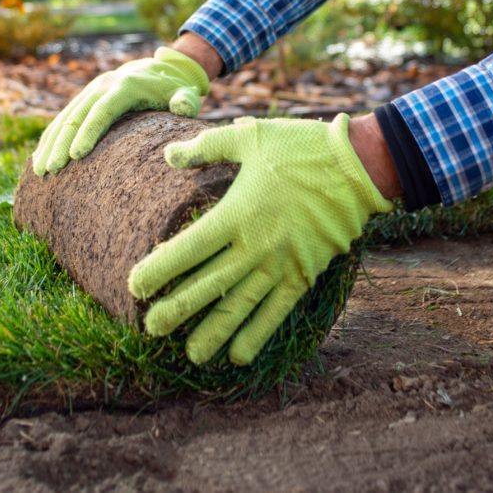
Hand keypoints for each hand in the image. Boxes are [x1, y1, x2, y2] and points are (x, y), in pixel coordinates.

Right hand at [32, 46, 209, 174]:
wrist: (157, 68)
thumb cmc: (173, 89)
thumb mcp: (184, 92)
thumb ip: (186, 100)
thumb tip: (183, 107)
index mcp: (124, 87)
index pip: (103, 111)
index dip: (88, 132)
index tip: (76, 156)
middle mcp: (102, 87)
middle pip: (76, 116)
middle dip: (62, 144)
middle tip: (51, 170)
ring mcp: (90, 92)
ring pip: (64, 119)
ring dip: (50, 144)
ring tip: (40, 171)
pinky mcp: (84, 100)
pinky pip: (62, 119)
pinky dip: (49, 139)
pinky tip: (39, 159)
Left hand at [127, 114, 394, 365]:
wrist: (357, 167)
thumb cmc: (300, 147)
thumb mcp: (249, 136)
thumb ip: (206, 147)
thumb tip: (168, 155)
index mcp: (237, 212)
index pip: (189, 248)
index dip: (160, 270)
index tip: (135, 287)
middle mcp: (256, 245)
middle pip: (209, 285)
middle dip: (178, 309)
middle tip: (151, 329)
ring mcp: (281, 264)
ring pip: (241, 305)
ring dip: (214, 332)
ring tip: (191, 356)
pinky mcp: (304, 274)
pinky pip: (277, 310)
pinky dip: (258, 334)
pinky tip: (239, 355)